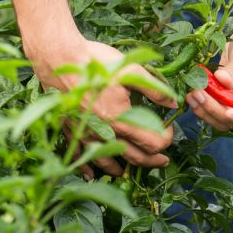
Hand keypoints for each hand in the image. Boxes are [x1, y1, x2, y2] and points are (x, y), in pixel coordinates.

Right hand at [29, 37, 178, 177]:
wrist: (58, 57)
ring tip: (131, 169)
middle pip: (134, 158)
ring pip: (107, 162)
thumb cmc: (97, 63)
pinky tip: (91, 174)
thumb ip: (155, 90)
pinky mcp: (70, 130)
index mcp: (122, 119)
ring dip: (123, 168)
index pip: (152, 143)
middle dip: (153, 160)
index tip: (168, 128)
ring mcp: (85, 134)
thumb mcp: (132, 71)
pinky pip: (80, 155)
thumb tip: (174, 103)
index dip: (166, 139)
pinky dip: (88, 167)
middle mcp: (105, 133)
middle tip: (163, 160)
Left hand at [186, 42, 232, 135]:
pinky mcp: (225, 100)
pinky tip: (191, 92)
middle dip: (216, 111)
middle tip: (198, 94)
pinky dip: (201, 104)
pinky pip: (212, 109)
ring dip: (204, 110)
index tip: (230, 113)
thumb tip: (221, 80)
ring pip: (220, 120)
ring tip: (192, 94)